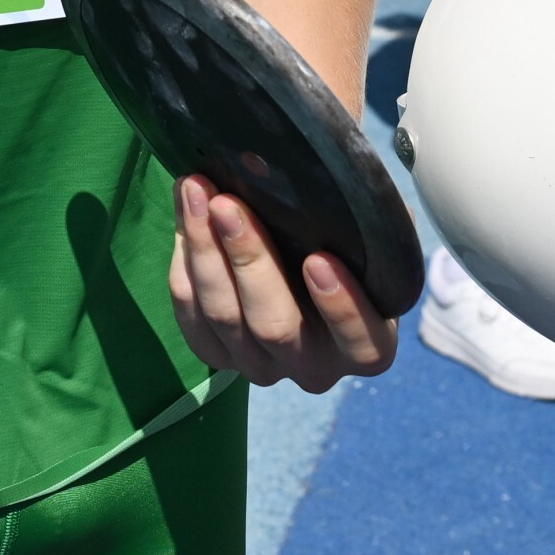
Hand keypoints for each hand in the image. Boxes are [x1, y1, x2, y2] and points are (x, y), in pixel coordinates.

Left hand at [169, 175, 395, 391]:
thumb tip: (346, 187)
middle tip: (226, 204)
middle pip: (274, 327)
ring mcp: (262, 366)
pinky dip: (183, 263)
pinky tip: (185, 215)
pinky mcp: (219, 357)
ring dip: (204, 250)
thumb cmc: (352, 250)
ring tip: (196, 192)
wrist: (310, 262)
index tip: (318, 259)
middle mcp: (314, 367)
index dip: (341, 308)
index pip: (362, 343)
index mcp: (366, 346)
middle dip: (247, 259)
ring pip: (223, 318)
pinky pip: (191, 318)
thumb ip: (366, 227)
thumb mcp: (370, 240)